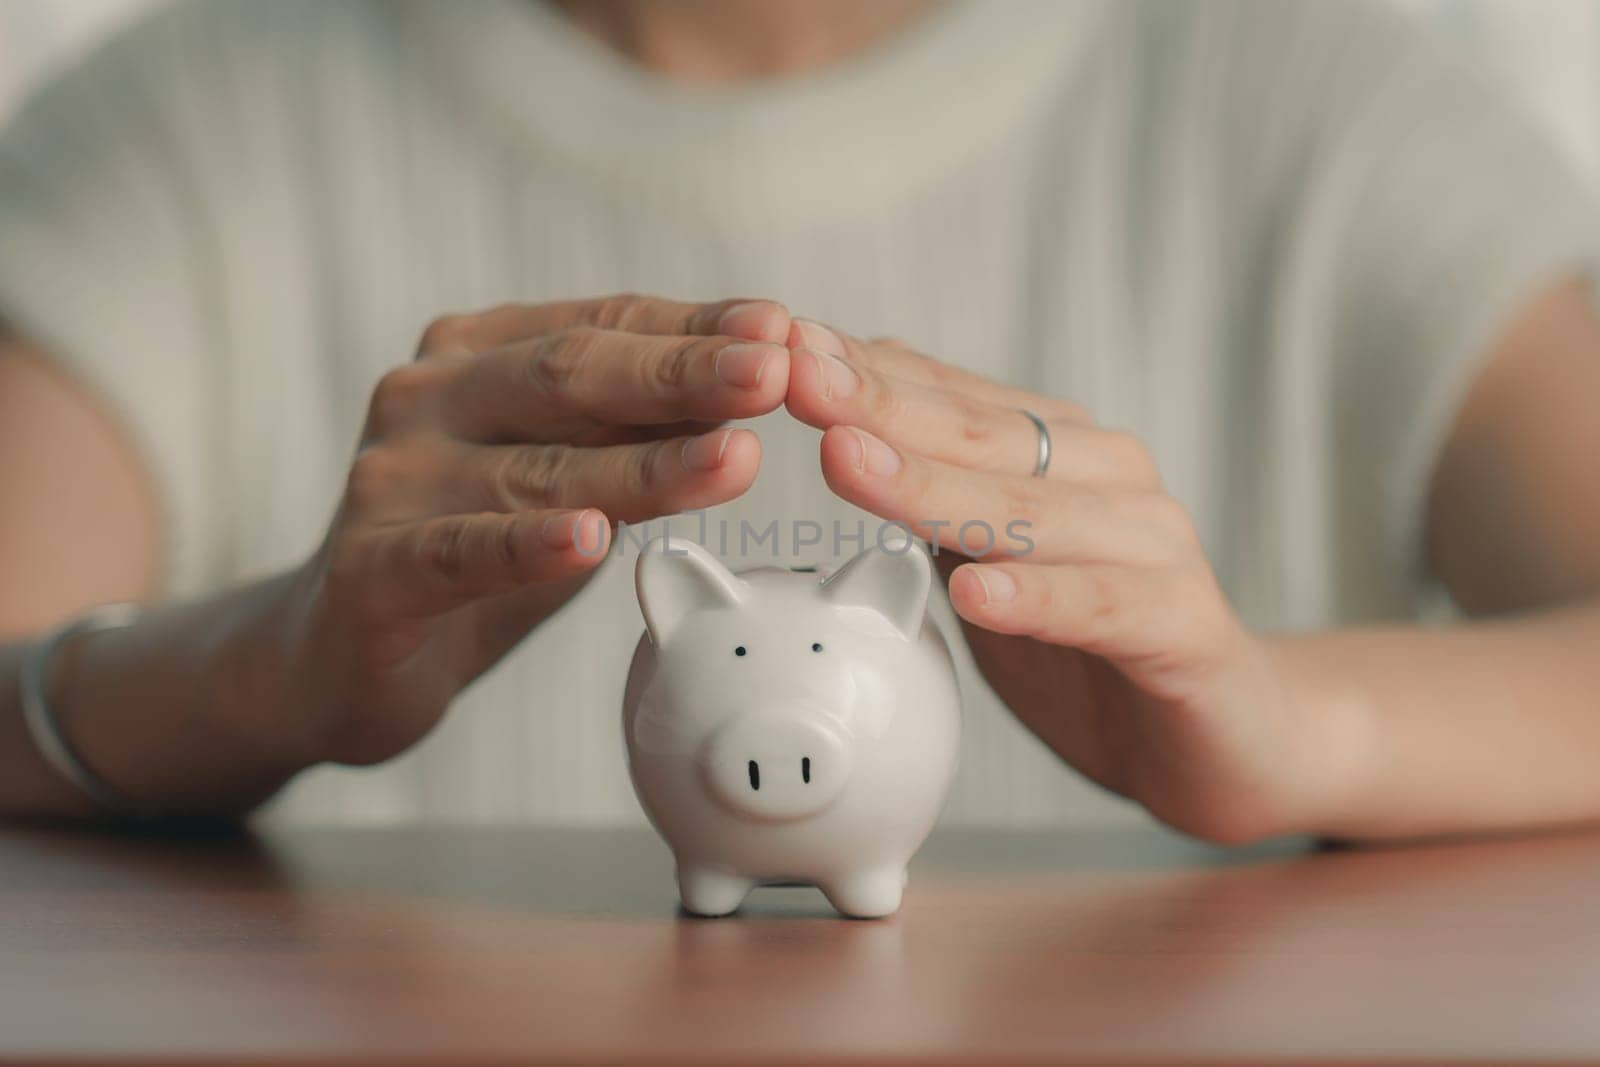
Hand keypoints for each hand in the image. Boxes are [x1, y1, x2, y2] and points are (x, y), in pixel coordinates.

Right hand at [279, 295, 790, 764]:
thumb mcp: (564, 468)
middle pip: (570, 374)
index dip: (694, 327)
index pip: (603, 324)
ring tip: (736, 459)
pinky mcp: (368, 570)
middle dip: (682, 374)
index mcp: (476, 354)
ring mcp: (392, 480)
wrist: (336, 650)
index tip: (783, 330)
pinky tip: (589, 543)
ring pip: (535, 469)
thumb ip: (637, 424)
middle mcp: (426, 396)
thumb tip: (763, 377)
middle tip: (775, 372)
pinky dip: (526, 549)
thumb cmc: (477, 542)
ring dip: (644, 465)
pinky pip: (458, 555)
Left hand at [783, 320, 1356, 841]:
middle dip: (878, 406)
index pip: (949, 398)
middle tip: (795, 377)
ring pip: (1029, 511)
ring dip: (932, 487)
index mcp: (1060, 454)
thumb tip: (843, 436)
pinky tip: (975, 594)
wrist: (1227, 740)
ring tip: (847, 463)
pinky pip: (1101, 607)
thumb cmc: (1091, 650)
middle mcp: (1110, 479)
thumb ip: (940, 507)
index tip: (777, 345)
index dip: (865, 372)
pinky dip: (1037, 598)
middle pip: (980, 436)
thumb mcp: (993, 566)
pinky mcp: (1184, 627)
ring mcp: (1155, 548)